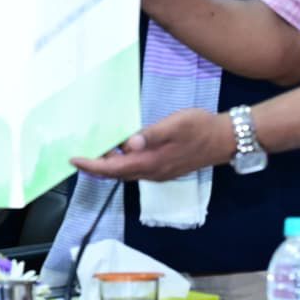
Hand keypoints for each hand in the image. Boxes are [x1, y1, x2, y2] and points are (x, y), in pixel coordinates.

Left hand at [70, 109, 234, 181]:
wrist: (225, 140)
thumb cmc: (200, 128)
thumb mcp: (176, 125)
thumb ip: (151, 134)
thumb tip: (128, 144)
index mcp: (151, 162)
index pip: (114, 168)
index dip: (92, 165)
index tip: (74, 159)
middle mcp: (152, 172)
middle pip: (117, 174)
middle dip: (95, 168)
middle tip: (78, 157)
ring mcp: (159, 172)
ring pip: (127, 173)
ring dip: (109, 166)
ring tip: (94, 153)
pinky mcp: (165, 168)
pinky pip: (137, 169)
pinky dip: (123, 163)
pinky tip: (121, 151)